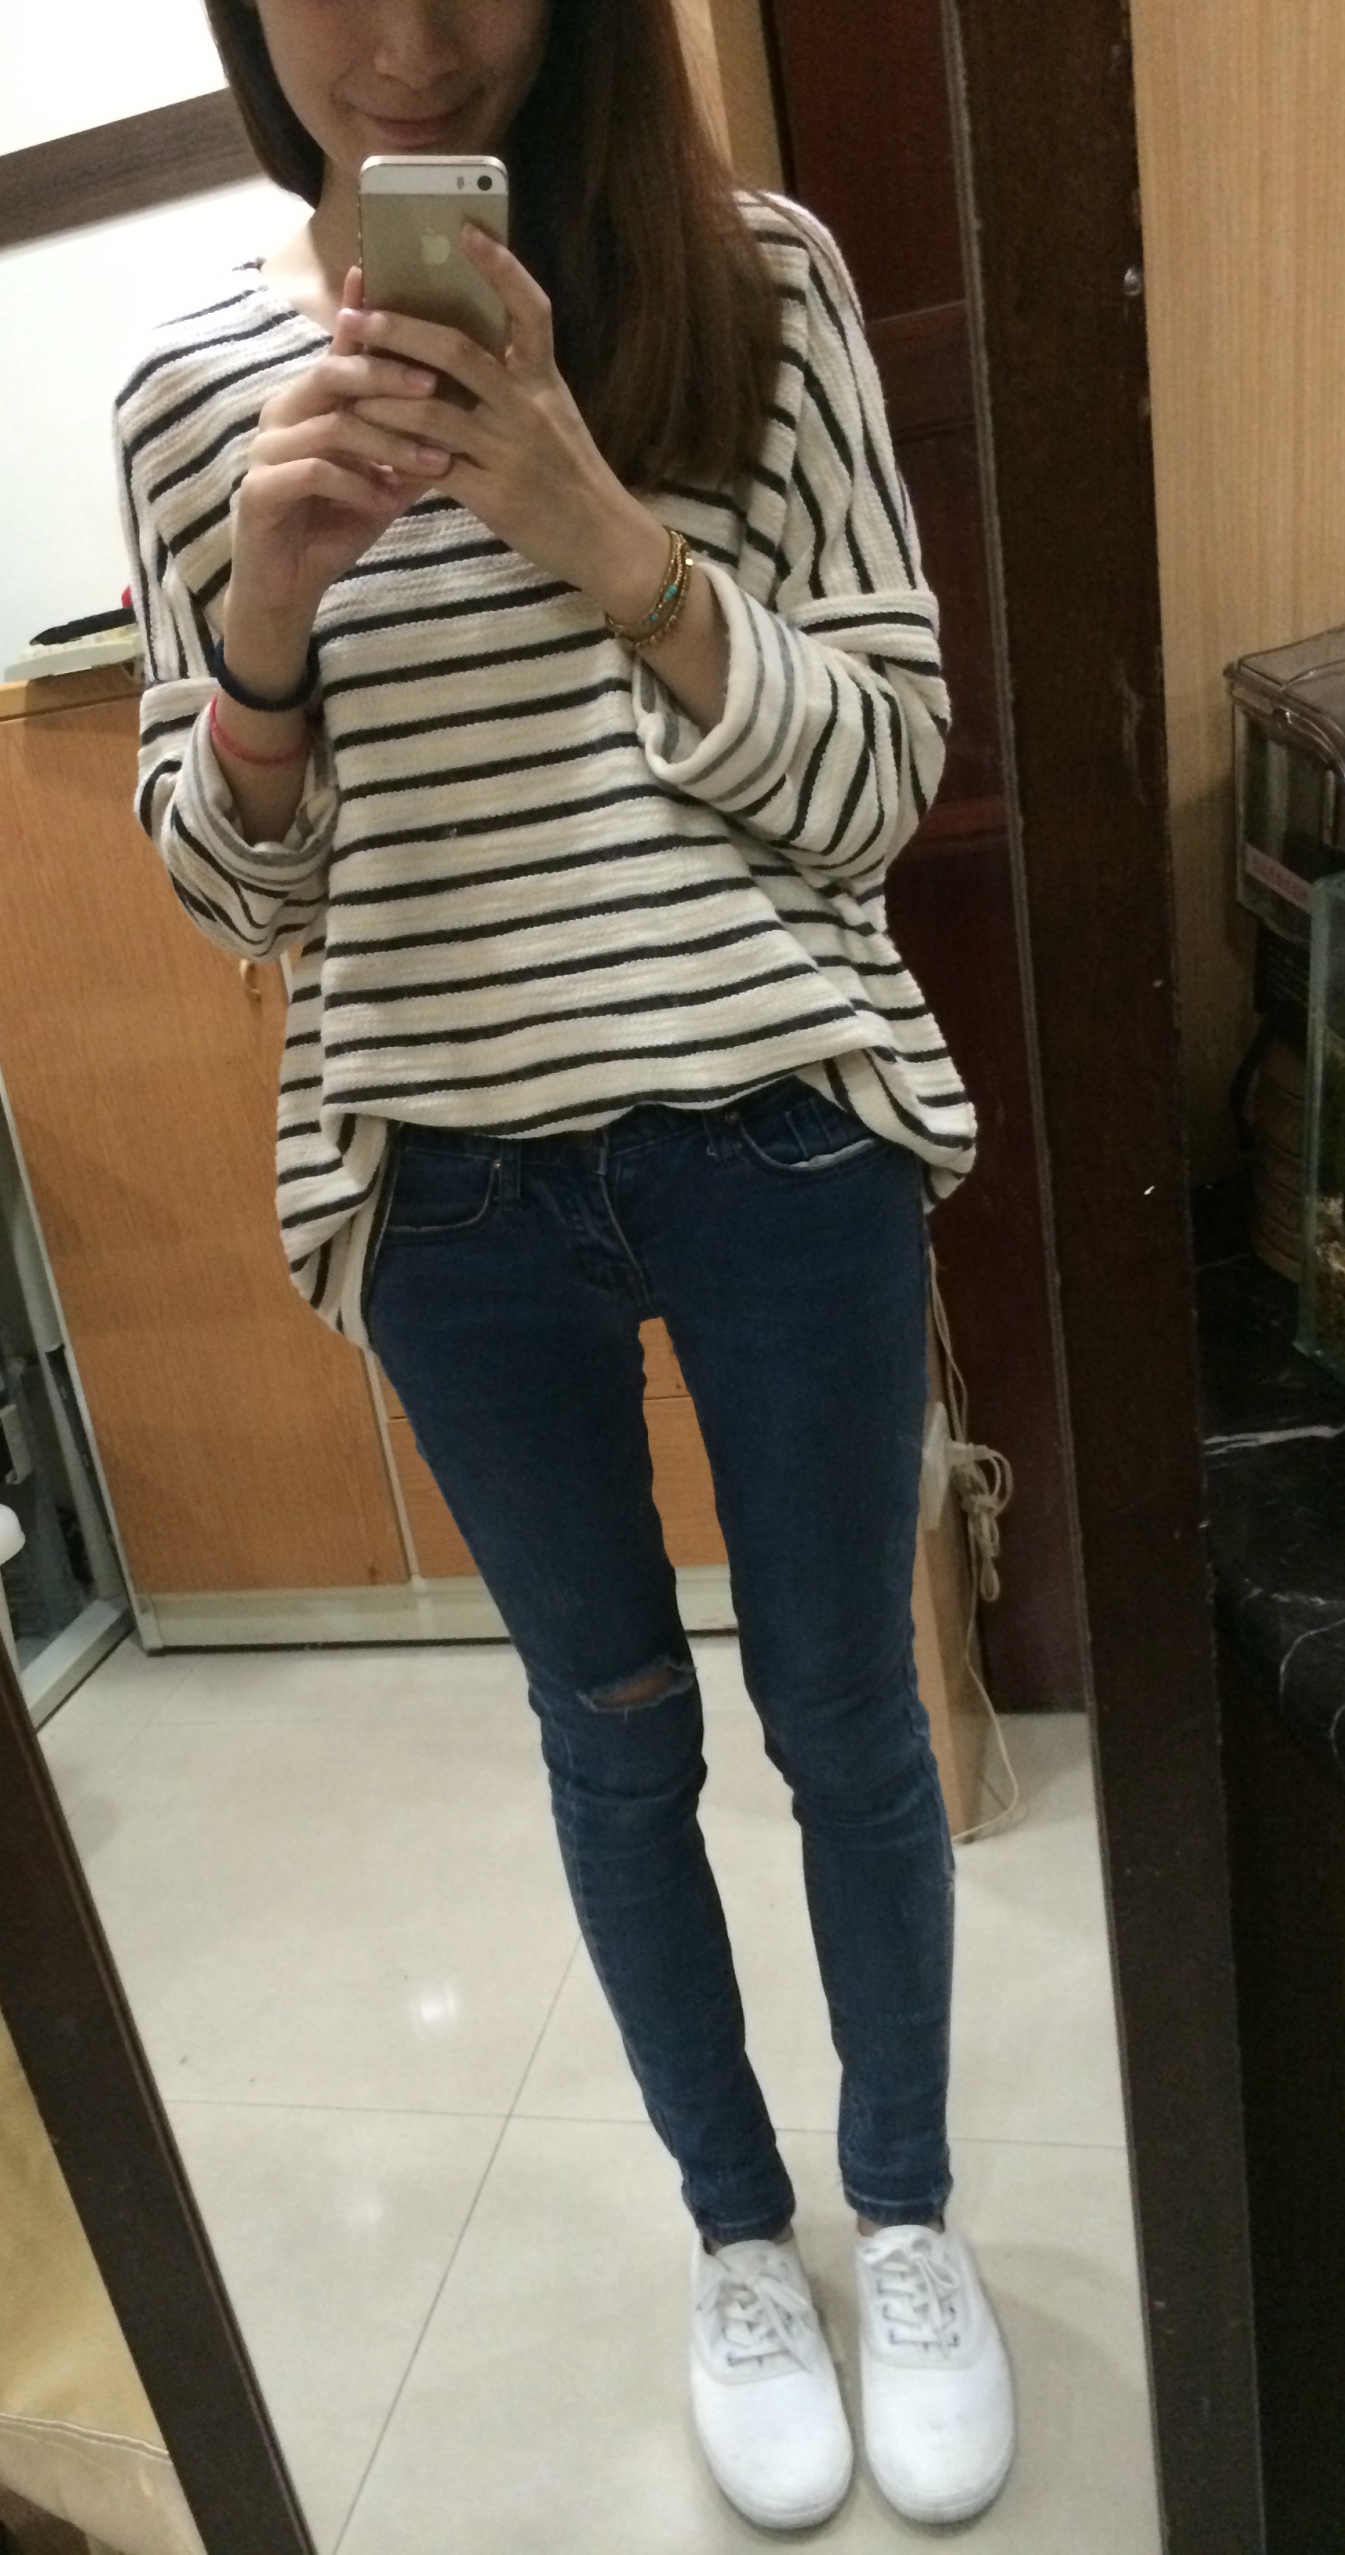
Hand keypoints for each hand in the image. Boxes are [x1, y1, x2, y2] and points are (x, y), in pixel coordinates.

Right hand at [224, 268, 453, 686]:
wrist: (288, 588)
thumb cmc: (333, 527)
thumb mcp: (383, 482)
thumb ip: (410, 447)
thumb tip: (465, 416)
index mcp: (307, 403)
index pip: (338, 351)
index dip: (361, 317)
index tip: (400, 298)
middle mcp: (281, 415)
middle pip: (333, 374)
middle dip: (387, 378)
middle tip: (434, 387)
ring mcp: (264, 450)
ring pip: (332, 425)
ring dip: (387, 443)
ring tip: (431, 463)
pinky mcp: (257, 490)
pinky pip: (314, 472)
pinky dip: (356, 485)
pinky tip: (385, 501)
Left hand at [349, 229, 671, 623]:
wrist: (604, 540)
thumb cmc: (571, 474)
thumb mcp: (554, 415)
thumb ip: (515, 380)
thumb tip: (459, 343)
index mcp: (546, 380)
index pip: (530, 310)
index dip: (501, 267)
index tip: (467, 230)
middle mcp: (529, 407)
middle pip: (458, 351)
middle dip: (400, 330)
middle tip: (356, 317)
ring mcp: (510, 451)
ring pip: (433, 411)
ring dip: (381, 394)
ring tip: (344, 381)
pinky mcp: (494, 495)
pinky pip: (430, 467)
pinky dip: (395, 453)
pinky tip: (366, 444)